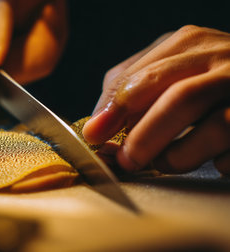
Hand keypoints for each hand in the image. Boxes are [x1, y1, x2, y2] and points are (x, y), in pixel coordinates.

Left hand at [82, 25, 229, 174]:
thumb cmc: (206, 74)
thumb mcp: (170, 63)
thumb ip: (133, 82)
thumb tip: (98, 122)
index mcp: (190, 44)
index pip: (142, 78)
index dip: (114, 111)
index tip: (94, 135)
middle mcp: (225, 60)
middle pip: (178, 100)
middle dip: (143, 137)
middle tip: (125, 159)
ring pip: (214, 128)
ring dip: (177, 156)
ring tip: (162, 162)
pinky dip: (216, 164)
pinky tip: (209, 159)